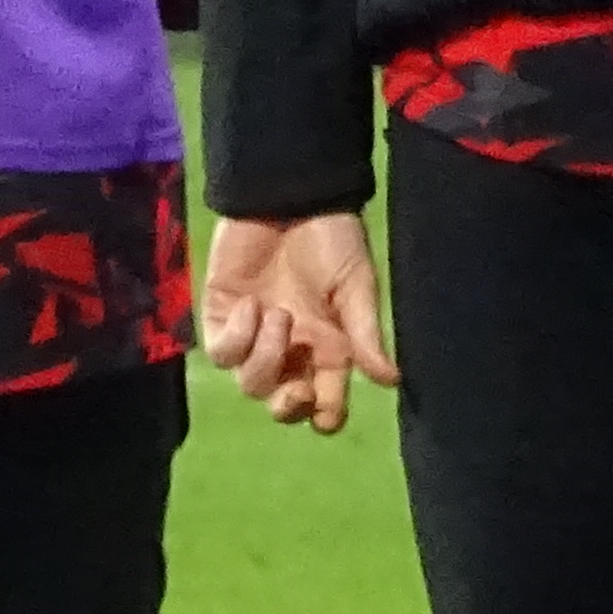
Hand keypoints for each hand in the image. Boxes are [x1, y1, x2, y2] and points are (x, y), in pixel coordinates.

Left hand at [200, 211, 399, 432]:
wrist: (291, 196)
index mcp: (329, 349)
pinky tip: (252, 305)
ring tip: (279, 313)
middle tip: (299, 390)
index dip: (325, 417)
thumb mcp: (357, 286)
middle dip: (289, 407)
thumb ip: (366, 335)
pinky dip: (237, 337)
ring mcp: (254, 338)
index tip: (326, 413)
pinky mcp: (221, 319)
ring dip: (267, 357)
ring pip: (251, 383)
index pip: (325, 403)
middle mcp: (291, 351)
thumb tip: (391, 381)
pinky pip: (222, 353)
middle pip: (283, 406)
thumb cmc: (331, 238)